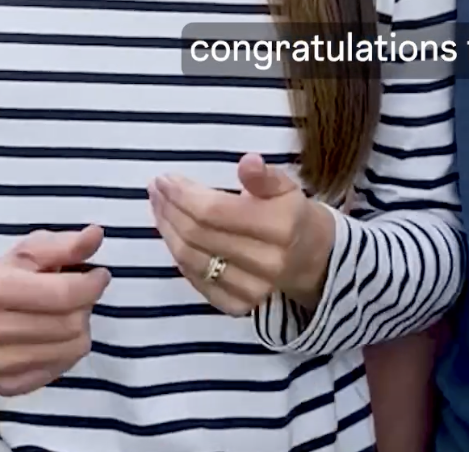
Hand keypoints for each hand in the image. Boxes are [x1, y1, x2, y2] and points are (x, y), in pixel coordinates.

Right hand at [0, 225, 109, 396]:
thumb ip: (63, 245)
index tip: (100, 275)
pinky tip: (56, 335)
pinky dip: (66, 351)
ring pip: (71, 349)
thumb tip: (96, 235)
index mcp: (1, 290)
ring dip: (80, 328)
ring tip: (67, 313)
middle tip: (80, 293)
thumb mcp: (26, 254)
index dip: (92, 283)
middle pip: (71, 324)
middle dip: (85, 305)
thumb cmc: (2, 282)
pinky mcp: (8, 385)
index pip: (63, 295)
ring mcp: (2, 364)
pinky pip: (58, 371)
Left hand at [148, 154, 335, 317]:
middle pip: (198, 235)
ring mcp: (252, 290)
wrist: (311, 259)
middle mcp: (266, 262)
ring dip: (167, 232)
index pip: (214, 211)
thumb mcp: (286, 187)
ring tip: (159, 208)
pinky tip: (172, 237)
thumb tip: (247, 161)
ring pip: (192, 259)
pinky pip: (197, 282)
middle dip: (170, 209)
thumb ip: (264, 176)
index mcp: (280, 226)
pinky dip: (179, 258)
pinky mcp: (239, 307)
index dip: (183, 195)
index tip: (165, 178)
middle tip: (156, 189)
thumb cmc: (292, 214)